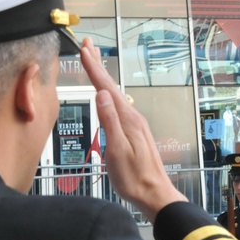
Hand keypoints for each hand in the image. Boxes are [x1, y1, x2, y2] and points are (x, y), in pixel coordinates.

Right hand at [81, 38, 184, 220]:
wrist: (155, 195)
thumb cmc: (133, 178)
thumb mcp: (116, 150)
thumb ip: (109, 121)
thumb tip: (101, 94)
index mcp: (127, 120)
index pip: (106, 89)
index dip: (94, 69)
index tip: (84, 49)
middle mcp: (132, 118)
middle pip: (112, 87)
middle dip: (99, 66)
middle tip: (89, 45)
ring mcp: (135, 125)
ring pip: (116, 95)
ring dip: (104, 77)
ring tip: (95, 62)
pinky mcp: (135, 133)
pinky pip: (119, 106)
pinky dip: (109, 93)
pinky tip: (107, 95)